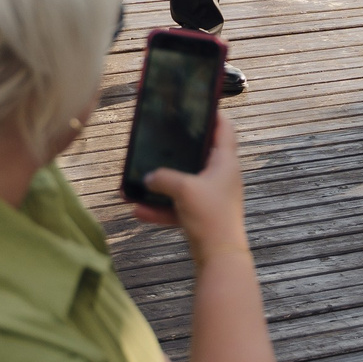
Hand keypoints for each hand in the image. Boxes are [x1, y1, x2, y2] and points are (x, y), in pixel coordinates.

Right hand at [132, 112, 251, 268]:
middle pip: (199, 155)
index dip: (212, 113)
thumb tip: (149, 176)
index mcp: (225, 162)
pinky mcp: (202, 216)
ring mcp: (211, 197)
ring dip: (162, 184)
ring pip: (184, 183)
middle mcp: (221, 176)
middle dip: (177, 150)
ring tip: (138, 182)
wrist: (219, 257)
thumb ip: (163, 178)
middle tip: (160, 137)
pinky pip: (178, 207)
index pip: (224, 128)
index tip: (196, 104)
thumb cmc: (210, 215)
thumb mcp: (183, 189)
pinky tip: (138, 210)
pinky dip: (160, 209)